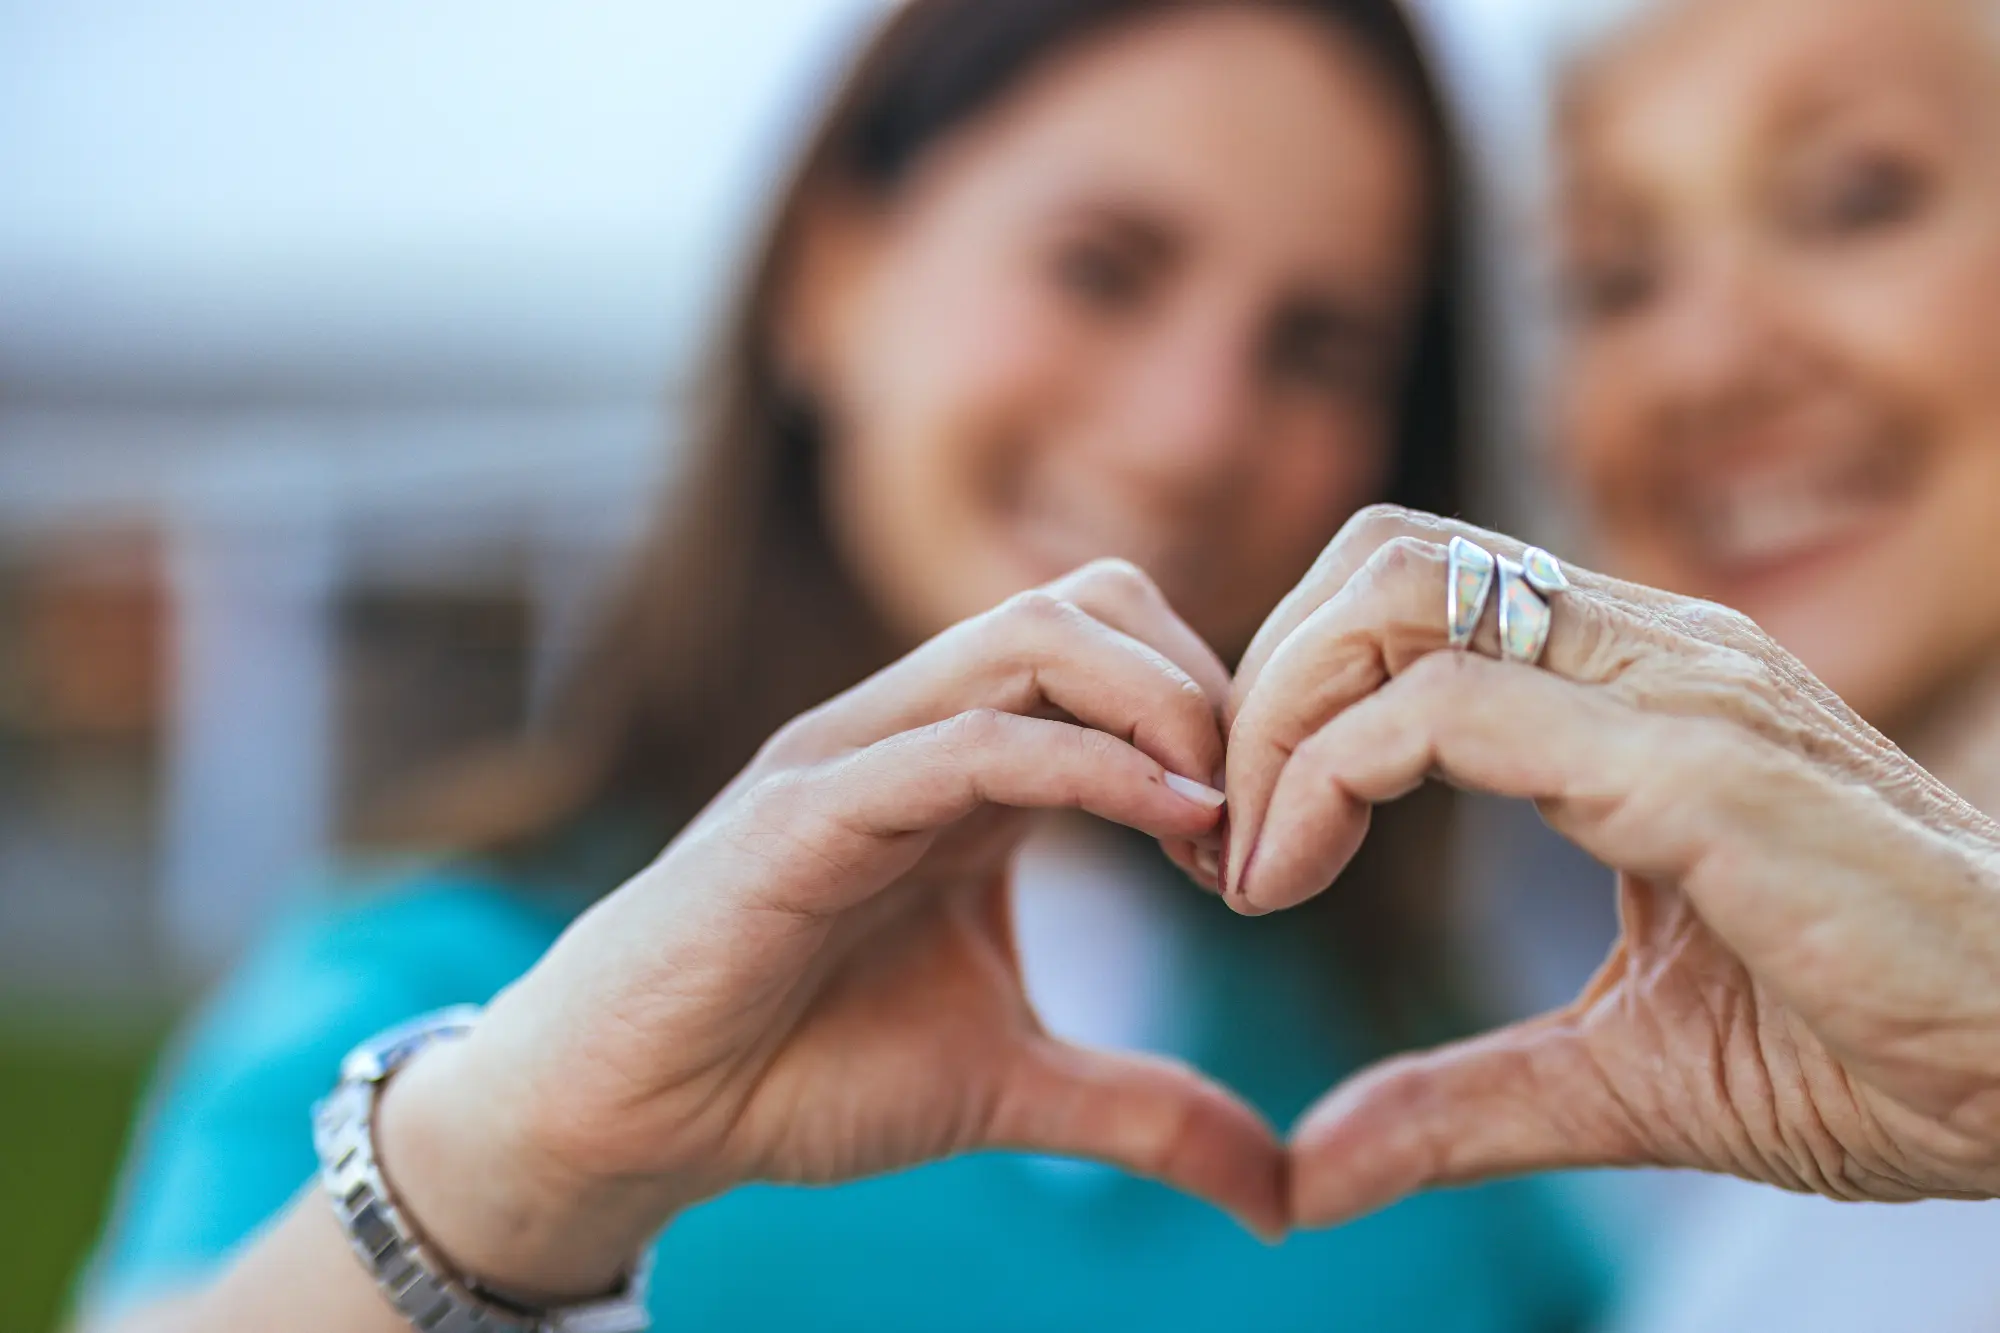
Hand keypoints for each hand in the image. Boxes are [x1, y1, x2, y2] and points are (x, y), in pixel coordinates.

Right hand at [379, 560, 1281, 1300]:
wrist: (638, 1113)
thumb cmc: (801, 1070)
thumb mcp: (1011, 1086)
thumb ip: (1145, 1113)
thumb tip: (1279, 1197)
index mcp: (970, 768)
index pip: (1118, 649)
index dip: (1220, 721)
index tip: (1269, 844)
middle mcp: (917, 732)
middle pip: (1092, 602)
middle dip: (1206, 686)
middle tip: (1259, 814)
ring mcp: (859, 755)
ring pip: (1033, 636)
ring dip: (1161, 704)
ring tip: (1220, 813)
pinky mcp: (807, 811)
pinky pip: (967, 741)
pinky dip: (1089, 766)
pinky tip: (1175, 825)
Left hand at [1223, 506, 1999, 1226]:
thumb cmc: (1870, 1051)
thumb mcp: (1618, 1077)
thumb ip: (1458, 1101)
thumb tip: (1310, 1172)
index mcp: (1630, 692)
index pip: (1410, 599)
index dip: (1293, 697)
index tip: (1251, 845)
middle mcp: (1648, 653)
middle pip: (1381, 557)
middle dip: (1263, 679)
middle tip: (1228, 834)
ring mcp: (1677, 688)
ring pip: (1398, 593)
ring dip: (1278, 713)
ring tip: (1253, 860)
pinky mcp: (1697, 765)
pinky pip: (1450, 711)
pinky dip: (1332, 777)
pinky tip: (1295, 880)